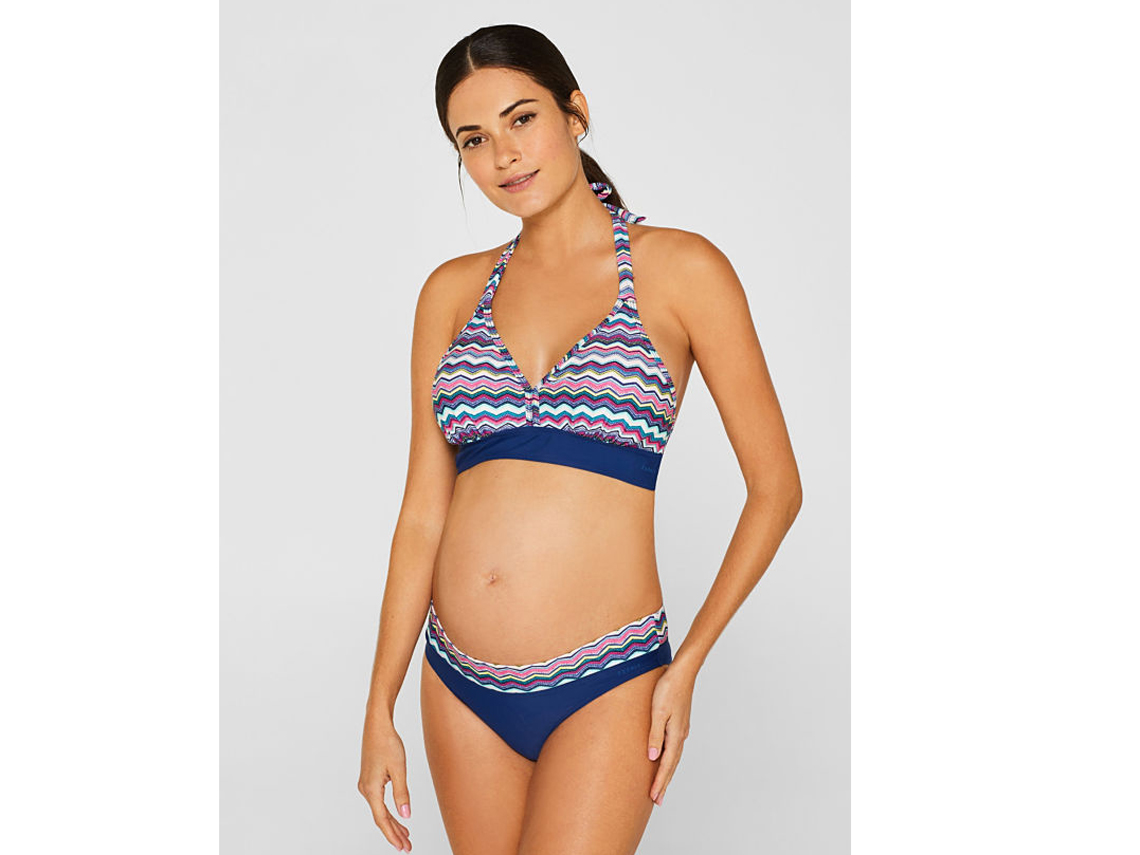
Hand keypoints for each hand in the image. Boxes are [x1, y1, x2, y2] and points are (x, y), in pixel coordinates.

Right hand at [358, 715, 412, 851]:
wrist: (377, 724)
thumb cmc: (387, 742)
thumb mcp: (399, 769)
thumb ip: (402, 793)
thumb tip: (406, 815)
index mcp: (371, 789)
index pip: (382, 819)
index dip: (392, 835)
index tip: (402, 847)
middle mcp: (365, 789)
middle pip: (380, 817)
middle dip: (394, 833)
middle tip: (407, 846)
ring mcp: (366, 784)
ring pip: (379, 810)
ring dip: (392, 822)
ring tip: (405, 834)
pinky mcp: (369, 778)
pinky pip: (378, 801)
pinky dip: (388, 811)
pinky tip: (397, 815)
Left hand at [646, 662, 695, 805]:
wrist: (682, 672)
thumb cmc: (668, 688)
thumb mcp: (658, 711)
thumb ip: (655, 735)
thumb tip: (652, 758)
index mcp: (675, 735)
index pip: (666, 765)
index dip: (660, 782)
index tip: (654, 798)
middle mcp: (680, 735)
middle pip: (672, 765)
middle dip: (664, 783)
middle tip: (657, 800)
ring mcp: (681, 729)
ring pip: (673, 757)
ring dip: (667, 772)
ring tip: (660, 786)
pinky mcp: (679, 723)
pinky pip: (674, 747)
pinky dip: (669, 759)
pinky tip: (664, 760)